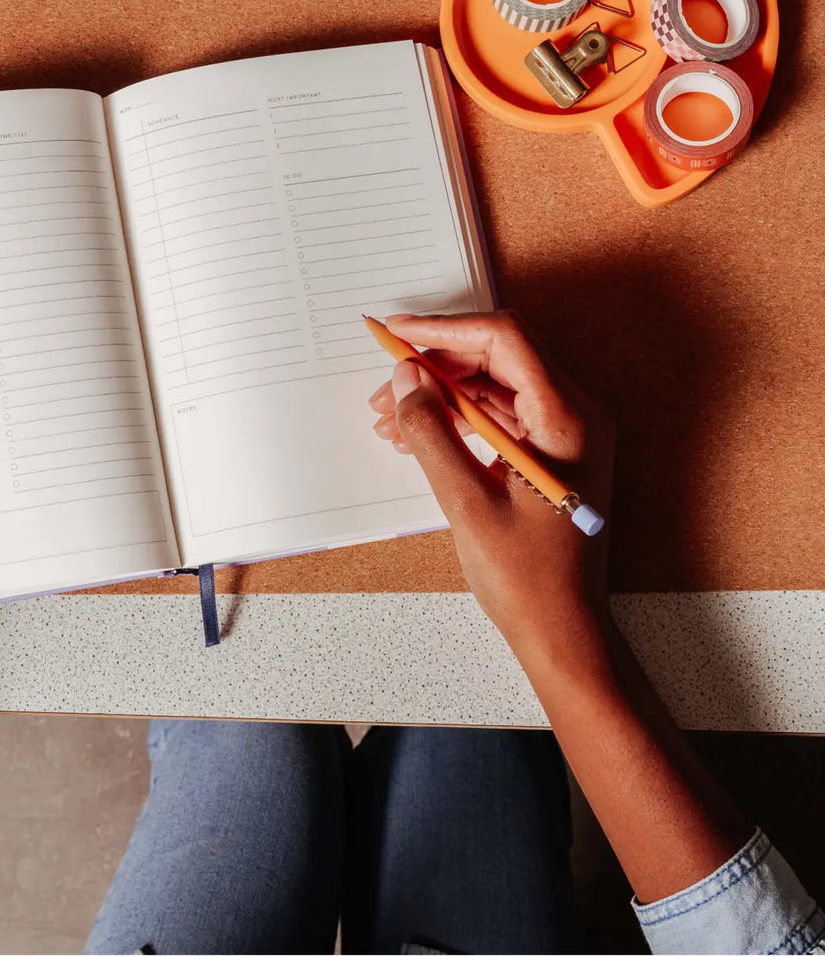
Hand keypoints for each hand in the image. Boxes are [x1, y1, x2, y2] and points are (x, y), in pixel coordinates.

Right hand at [368, 310, 613, 654]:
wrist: (563, 631)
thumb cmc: (528, 579)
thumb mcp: (467, 503)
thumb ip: (433, 433)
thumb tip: (407, 380)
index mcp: (567, 418)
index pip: (505, 340)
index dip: (446, 329)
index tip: (399, 333)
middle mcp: (574, 415)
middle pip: (498, 357)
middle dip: (436, 365)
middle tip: (387, 387)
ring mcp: (563, 433)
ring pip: (494, 385)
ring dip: (442, 393)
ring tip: (391, 418)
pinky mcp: (549, 452)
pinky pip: (500, 414)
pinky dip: (458, 418)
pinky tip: (419, 435)